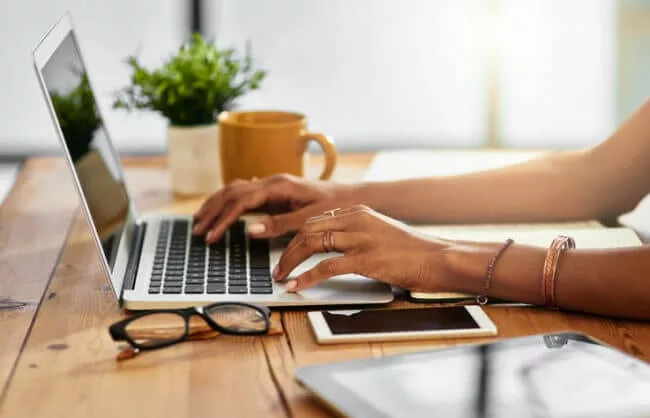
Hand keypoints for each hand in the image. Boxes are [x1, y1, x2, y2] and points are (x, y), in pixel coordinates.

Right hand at [192, 174, 357, 242]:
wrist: (351, 197)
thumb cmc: (334, 206)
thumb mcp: (309, 219)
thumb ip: (279, 224)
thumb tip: (249, 230)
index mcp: (278, 186)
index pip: (240, 202)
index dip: (222, 220)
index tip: (211, 237)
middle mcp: (271, 181)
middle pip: (231, 192)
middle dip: (211, 212)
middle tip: (196, 231)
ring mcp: (272, 184)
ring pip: (234, 189)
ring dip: (215, 205)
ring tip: (200, 220)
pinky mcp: (274, 191)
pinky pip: (244, 192)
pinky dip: (227, 201)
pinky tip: (220, 208)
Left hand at [273, 205, 454, 291]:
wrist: (438, 258)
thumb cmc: (411, 250)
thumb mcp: (378, 232)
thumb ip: (354, 234)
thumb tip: (328, 247)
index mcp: (358, 211)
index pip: (315, 220)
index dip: (294, 237)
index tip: (284, 251)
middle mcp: (356, 219)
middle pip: (308, 229)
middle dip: (287, 250)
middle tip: (278, 268)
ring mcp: (361, 238)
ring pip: (312, 244)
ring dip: (291, 262)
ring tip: (282, 276)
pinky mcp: (367, 258)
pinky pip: (327, 267)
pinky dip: (307, 277)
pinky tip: (298, 285)